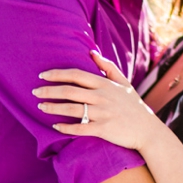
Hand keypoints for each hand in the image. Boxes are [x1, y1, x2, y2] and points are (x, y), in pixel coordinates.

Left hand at [34, 52, 167, 154]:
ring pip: (71, 109)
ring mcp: (102, 113)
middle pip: (69, 91)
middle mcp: (102, 97)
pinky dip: (65, 127)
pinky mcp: (103, 129)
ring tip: (40, 107)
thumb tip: (91, 53)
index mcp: (105, 84)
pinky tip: (55, 126)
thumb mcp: (123, 83)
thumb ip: (107, 67)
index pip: (76, 75)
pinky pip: (79, 128)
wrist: (147, 130)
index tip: (42, 75)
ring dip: (53, 108)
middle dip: (49, 91)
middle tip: (35, 92)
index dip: (57, 74)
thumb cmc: (133, 105)